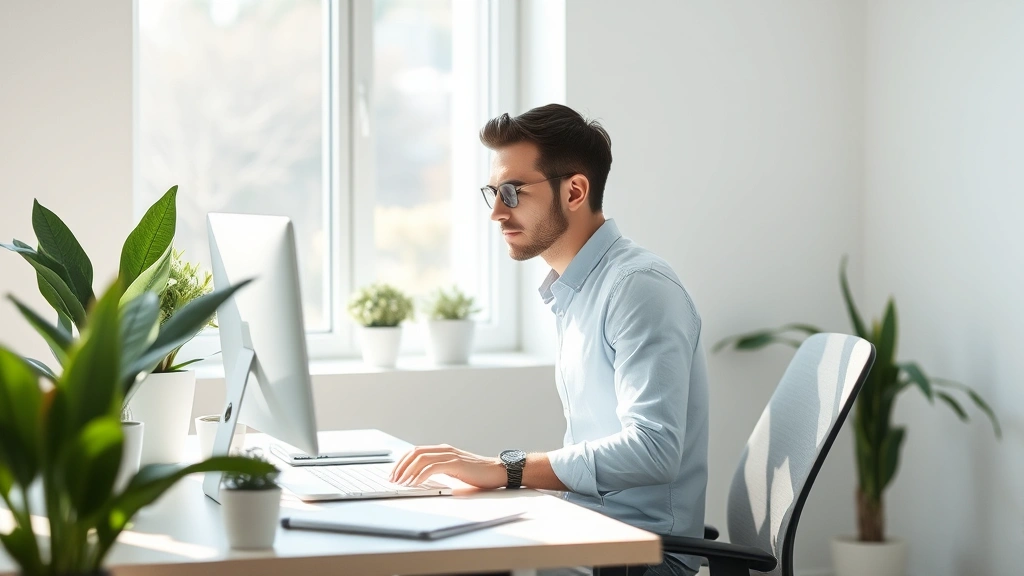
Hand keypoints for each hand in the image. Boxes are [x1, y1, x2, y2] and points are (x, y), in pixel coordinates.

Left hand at [389, 444, 505, 488]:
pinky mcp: (456, 463)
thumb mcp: (454, 470)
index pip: (415, 451)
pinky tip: (416, 483)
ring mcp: (450, 455)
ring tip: (401, 483)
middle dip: (400, 466)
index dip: (402, 462)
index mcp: (442, 450)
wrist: (498, 471)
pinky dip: (421, 475)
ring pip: (421, 458)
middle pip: (415, 453)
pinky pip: (433, 467)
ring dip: (408, 471)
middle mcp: (444, 449)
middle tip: (393, 479)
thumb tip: (421, 479)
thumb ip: (440, 470)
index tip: (394, 474)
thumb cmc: (478, 474)